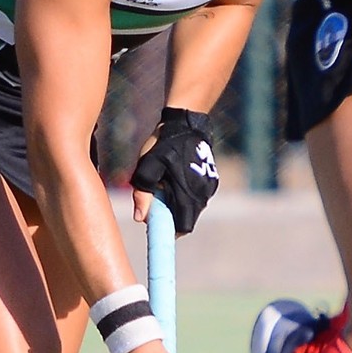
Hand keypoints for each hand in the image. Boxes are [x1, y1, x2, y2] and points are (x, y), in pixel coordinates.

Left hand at [130, 108, 218, 234]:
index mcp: (188, 193)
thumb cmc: (163, 143)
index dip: (168, 229)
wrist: (186, 122)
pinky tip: (174, 177)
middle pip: (186, 219)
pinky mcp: (211, 181)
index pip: (182, 227)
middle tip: (156, 198)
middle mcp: (203, 194)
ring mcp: (209, 188)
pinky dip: (184, 195)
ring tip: (165, 183)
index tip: (156, 221)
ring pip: (191, 208)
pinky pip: (196, 197)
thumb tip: (140, 219)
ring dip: (177, 204)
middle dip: (170, 215)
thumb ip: (143, 193)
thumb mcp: (147, 166)